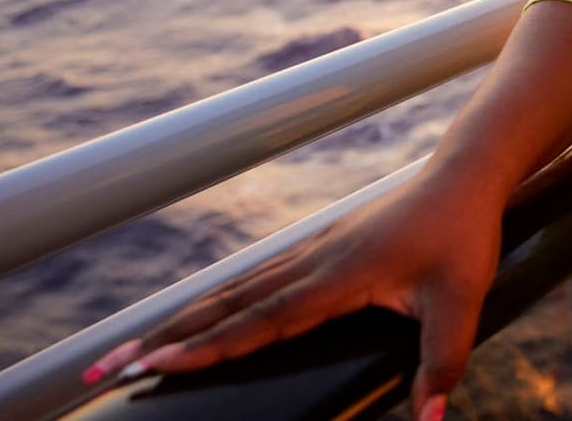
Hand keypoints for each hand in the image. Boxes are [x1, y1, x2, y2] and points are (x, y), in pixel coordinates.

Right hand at [83, 168, 504, 420]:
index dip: (208, 347)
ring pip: (234, 290)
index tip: (156, 367)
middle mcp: (313, 262)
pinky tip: (198, 314)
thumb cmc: (465, 235)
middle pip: (226, 307)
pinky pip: (256, 278)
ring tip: (132, 349)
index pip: (260, 320)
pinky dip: (217, 301)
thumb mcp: (463, 302)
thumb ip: (442, 362)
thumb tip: (430, 419)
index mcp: (337, 276)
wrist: (466, 175)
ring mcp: (313, 251)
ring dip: (182, 320)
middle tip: (105, 368)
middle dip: (165, 340)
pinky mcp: (321, 247)